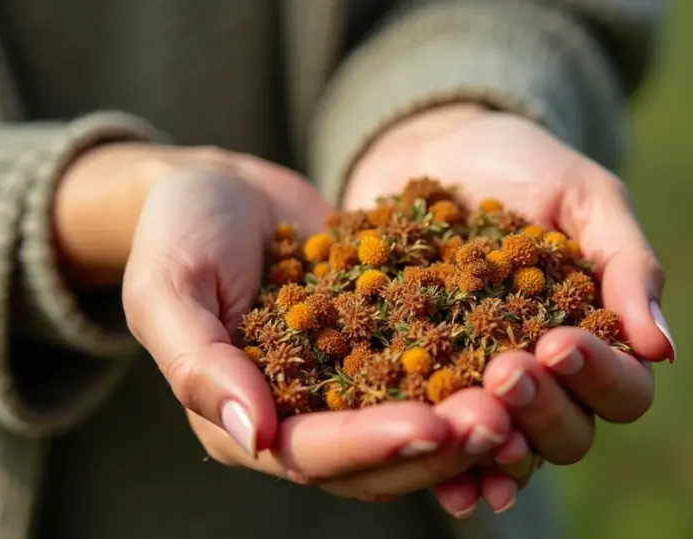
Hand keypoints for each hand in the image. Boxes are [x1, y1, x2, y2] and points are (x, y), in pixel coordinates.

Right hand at [66, 143, 508, 499]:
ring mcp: (347, 387)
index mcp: (245, 422)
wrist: (221, 190)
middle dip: (441, 444)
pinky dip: (476, 369)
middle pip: (379, 457)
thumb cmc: (177, 232)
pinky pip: (435, 369)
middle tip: (503, 420)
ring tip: (525, 393)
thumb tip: (252, 435)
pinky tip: (526, 351)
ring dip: (471, 417)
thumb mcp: (166, 287)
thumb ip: (197, 363)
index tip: (432, 427)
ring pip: (418, 423)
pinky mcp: (383, 347)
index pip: (313, 455)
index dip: (372, 446)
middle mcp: (303, 419)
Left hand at [346, 104, 675, 514]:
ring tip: (467, 422)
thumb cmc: (522, 167)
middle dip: (541, 409)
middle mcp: (548, 380)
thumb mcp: (583, 196)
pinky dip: (448, 469)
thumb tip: (663, 349)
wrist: (432, 149)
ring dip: (495, 446)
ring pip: (510, 449)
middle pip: (568, 434)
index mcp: (597, 338)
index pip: (624, 388)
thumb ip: (626, 264)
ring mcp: (486, 392)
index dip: (598, 377)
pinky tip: (443, 483)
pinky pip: (444, 447)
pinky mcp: (427, 393)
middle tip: (504, 372)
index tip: (558, 344)